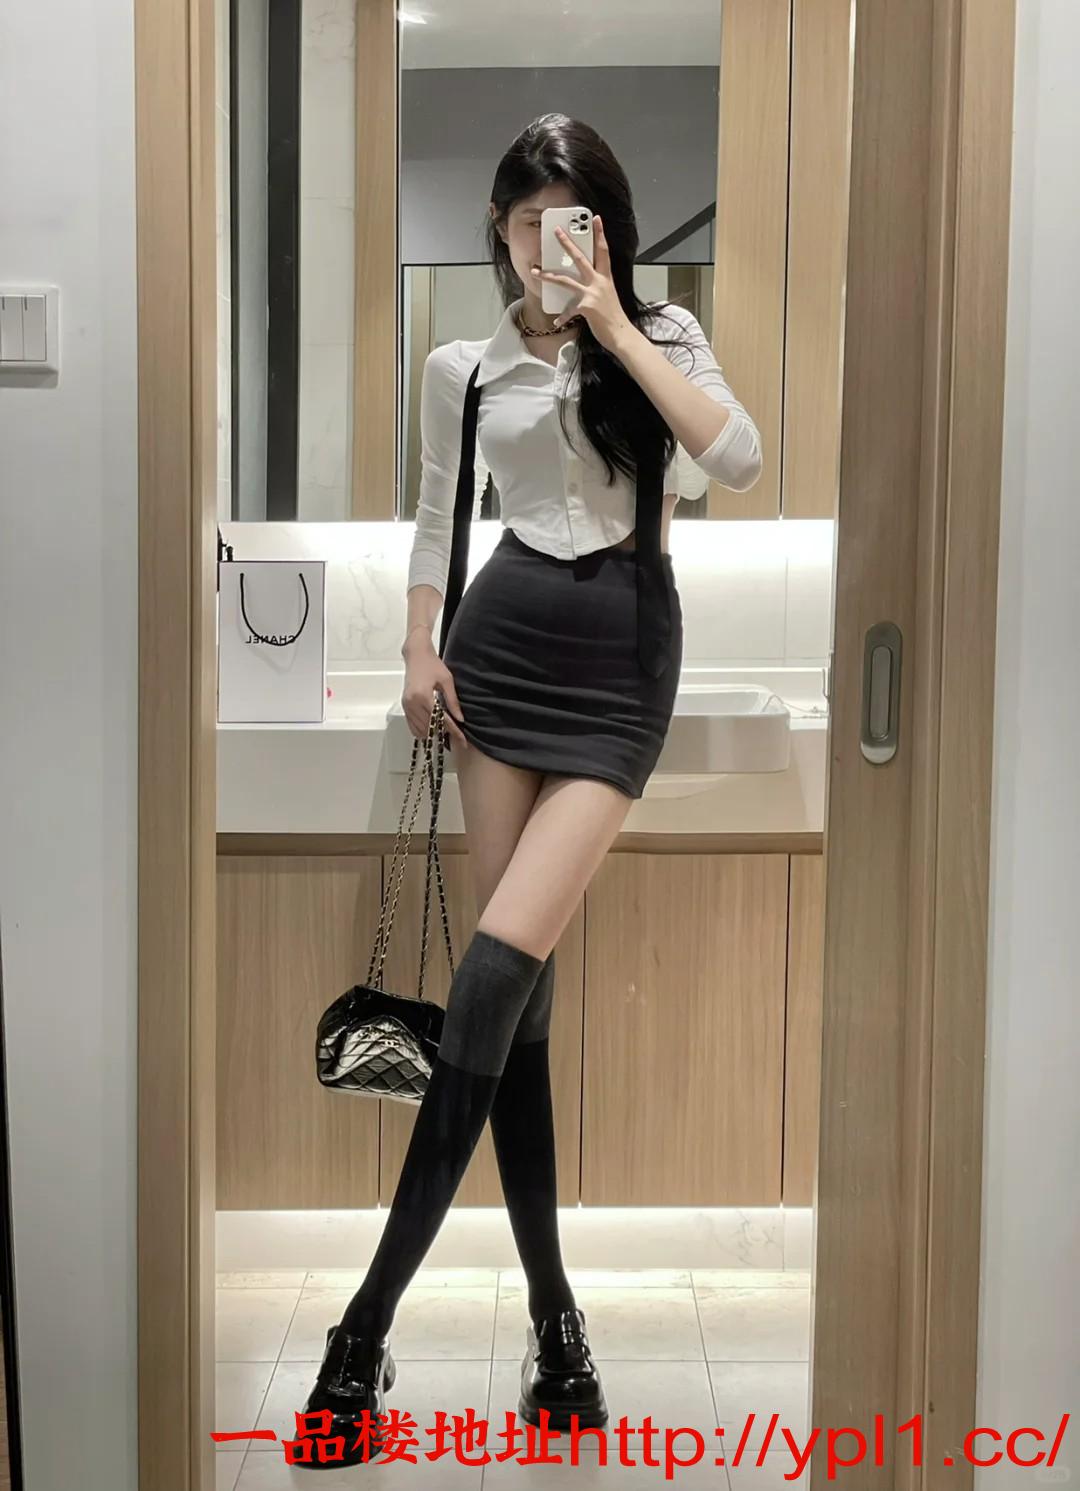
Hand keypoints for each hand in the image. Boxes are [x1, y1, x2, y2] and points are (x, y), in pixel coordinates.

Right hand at [402, 641, 468, 749]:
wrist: (416, 656)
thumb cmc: (432, 665)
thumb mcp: (447, 680)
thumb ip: (453, 701)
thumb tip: (460, 718)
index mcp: (423, 696)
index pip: (440, 719)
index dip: (453, 731)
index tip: (462, 740)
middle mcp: (412, 703)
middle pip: (429, 727)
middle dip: (444, 733)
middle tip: (456, 737)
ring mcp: (406, 706)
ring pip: (420, 730)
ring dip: (433, 733)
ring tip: (445, 731)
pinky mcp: (404, 706)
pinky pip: (412, 726)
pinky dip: (422, 730)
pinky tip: (432, 728)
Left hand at [531, 216, 637, 354]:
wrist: (621, 334)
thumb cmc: (614, 317)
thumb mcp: (608, 295)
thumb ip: (598, 285)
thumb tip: (585, 283)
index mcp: (605, 277)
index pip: (603, 250)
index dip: (600, 233)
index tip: (596, 219)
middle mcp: (599, 282)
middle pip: (580, 258)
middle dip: (567, 244)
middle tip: (557, 232)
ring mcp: (592, 294)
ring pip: (565, 280)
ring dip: (548, 276)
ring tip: (536, 272)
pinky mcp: (586, 307)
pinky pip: (568, 310)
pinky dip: (561, 318)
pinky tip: (556, 323)